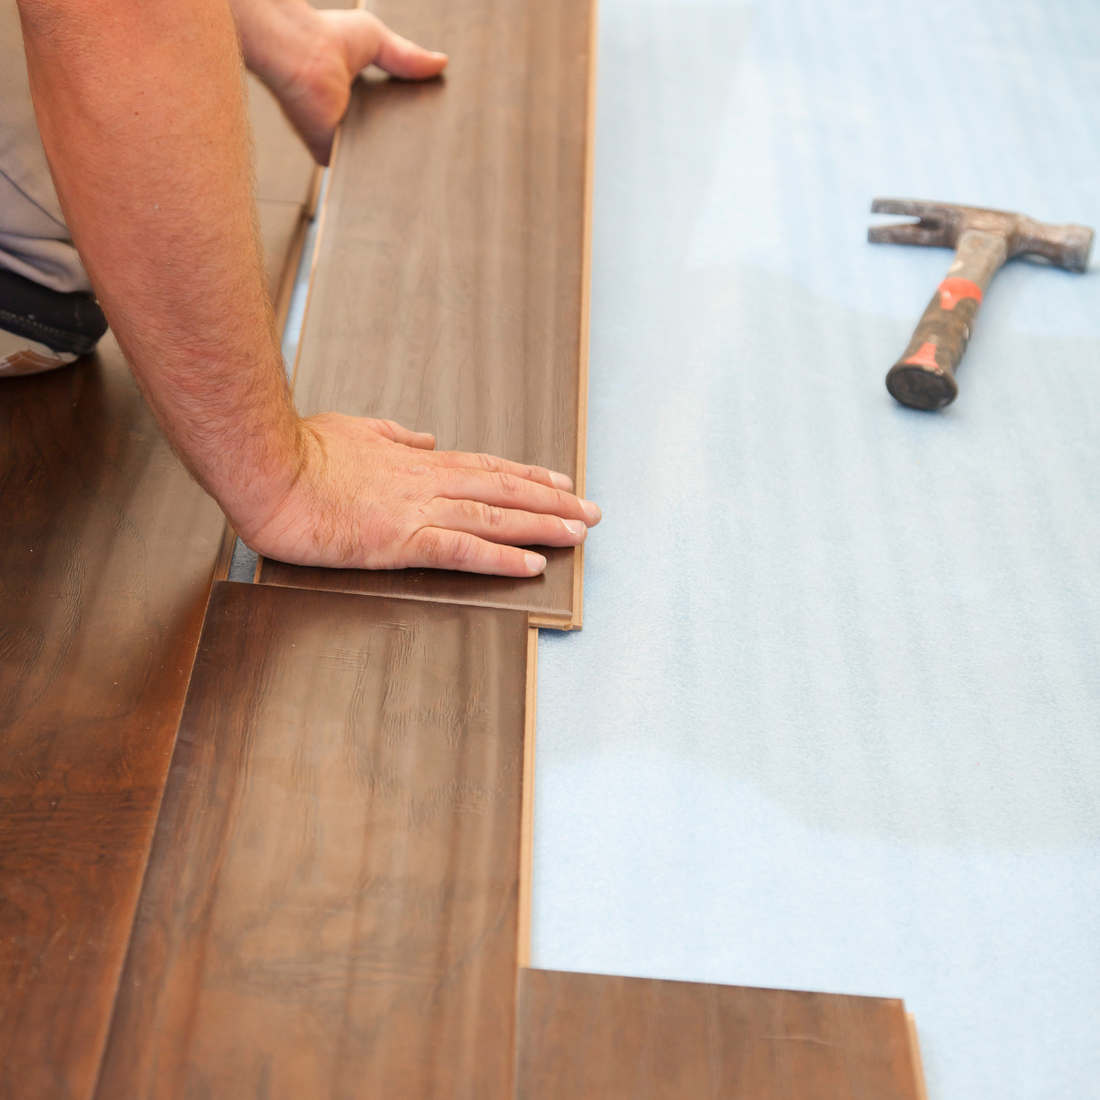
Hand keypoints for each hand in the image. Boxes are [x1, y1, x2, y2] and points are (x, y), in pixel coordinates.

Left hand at [236, 1, 447, 163]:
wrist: (303, 54)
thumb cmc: (325, 38)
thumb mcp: (376, 39)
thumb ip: (407, 56)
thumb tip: (440, 62)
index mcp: (351, 94)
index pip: (385, 117)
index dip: (409, 121)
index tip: (435, 126)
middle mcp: (343, 120)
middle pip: (382, 141)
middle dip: (407, 145)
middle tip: (438, 150)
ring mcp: (336, 140)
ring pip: (372, 159)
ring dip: (394, 159)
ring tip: (426, 163)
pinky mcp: (330, 154)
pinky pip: (358, 171)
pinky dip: (378, 170)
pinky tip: (403, 168)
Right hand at [240, 414, 600, 575]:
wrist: (268, 469)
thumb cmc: (299, 451)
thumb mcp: (354, 429)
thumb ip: (393, 435)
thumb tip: (424, 437)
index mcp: (415, 460)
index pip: (485, 467)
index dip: (527, 476)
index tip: (559, 482)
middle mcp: (427, 481)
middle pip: (504, 489)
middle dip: (553, 501)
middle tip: (591, 511)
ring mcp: (417, 510)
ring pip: (495, 516)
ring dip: (542, 525)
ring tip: (579, 533)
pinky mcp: (400, 541)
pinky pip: (463, 549)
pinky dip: (501, 556)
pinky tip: (530, 563)